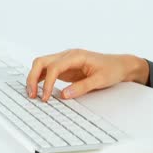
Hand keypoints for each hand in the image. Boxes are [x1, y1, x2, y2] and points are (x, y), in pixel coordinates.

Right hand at [26, 49, 148, 100]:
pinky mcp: (65, 68)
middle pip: (41, 62)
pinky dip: (41, 79)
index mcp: (76, 56)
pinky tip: (38, 90)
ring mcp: (65, 60)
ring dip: (34, 78)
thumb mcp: (100, 80)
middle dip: (33, 77)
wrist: (120, 65)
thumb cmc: (112, 69)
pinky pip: (48, 71)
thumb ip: (82, 87)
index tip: (45, 97)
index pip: (54, 67)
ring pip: (42, 65)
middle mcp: (68, 55)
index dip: (47, 82)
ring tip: (32, 94)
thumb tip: (64, 95)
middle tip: (32, 95)